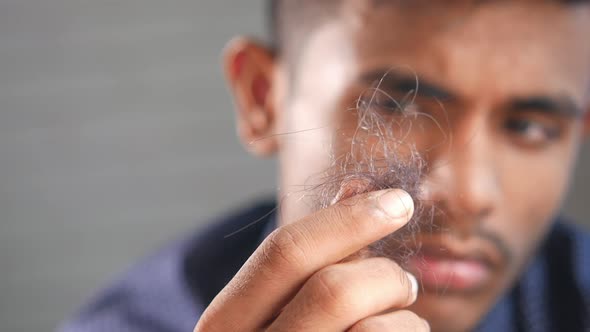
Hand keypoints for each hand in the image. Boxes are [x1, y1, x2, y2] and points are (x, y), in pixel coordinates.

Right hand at [194, 189, 428, 330]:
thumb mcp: (282, 304)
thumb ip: (317, 250)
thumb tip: (356, 185)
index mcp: (225, 325)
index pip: (284, 253)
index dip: (348, 219)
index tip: (397, 200)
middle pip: (333, 289)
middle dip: (383, 274)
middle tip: (403, 281)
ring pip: (376, 328)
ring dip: (403, 316)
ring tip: (397, 320)